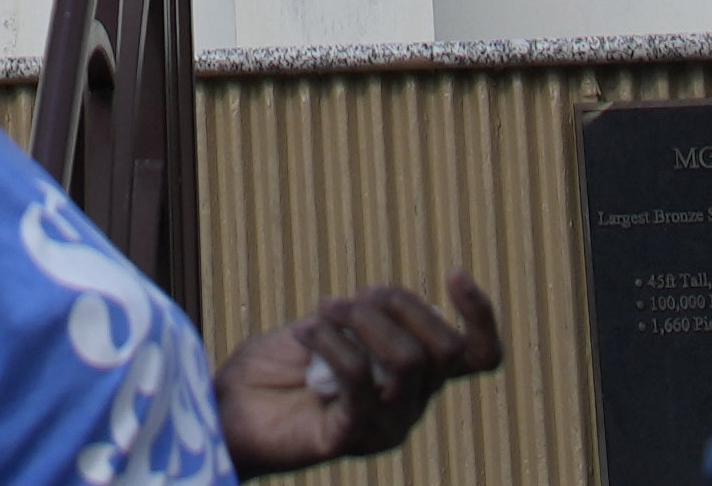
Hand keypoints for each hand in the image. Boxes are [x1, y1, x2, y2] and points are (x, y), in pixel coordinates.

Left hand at [228, 277, 503, 464]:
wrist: (230, 408)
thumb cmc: (280, 365)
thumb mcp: (335, 325)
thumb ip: (374, 317)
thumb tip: (401, 302)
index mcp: (414, 377)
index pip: (480, 357)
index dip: (481, 316)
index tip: (454, 273)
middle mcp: (410, 405)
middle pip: (443, 348)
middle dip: (397, 303)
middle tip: (347, 299)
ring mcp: (384, 426)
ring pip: (407, 360)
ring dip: (359, 319)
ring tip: (321, 314)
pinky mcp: (350, 437)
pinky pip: (360, 378)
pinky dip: (331, 341)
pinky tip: (303, 334)